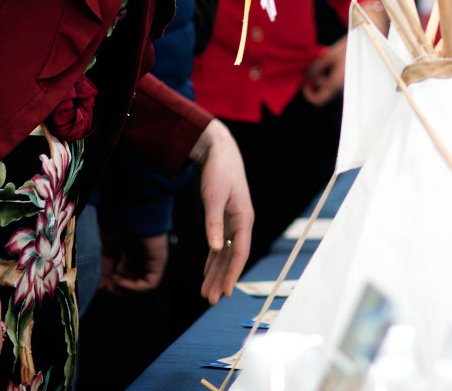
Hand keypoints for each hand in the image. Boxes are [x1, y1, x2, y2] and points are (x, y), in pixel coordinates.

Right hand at [99, 225, 167, 292]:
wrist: (133, 212)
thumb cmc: (120, 223)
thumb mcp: (107, 246)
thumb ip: (105, 266)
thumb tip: (101, 287)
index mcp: (130, 251)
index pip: (123, 273)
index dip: (113, 282)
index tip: (101, 284)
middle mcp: (141, 257)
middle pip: (132, 281)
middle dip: (119, 288)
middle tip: (108, 287)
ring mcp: (150, 260)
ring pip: (141, 284)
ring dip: (126, 289)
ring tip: (114, 283)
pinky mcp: (158, 262)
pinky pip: (150, 283)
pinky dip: (135, 288)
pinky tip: (121, 281)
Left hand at [189, 120, 252, 303]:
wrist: (220, 152)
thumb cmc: (219, 172)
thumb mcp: (214, 196)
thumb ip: (213, 222)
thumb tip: (215, 248)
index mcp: (244, 218)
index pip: (239, 252)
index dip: (233, 273)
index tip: (226, 292)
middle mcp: (241, 223)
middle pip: (232, 257)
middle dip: (222, 279)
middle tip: (211, 300)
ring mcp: (233, 222)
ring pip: (225, 253)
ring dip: (216, 273)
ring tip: (207, 293)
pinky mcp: (224, 219)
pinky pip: (220, 245)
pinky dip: (213, 260)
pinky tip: (207, 272)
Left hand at [302, 39, 346, 105]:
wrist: (369, 44)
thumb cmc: (350, 49)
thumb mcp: (329, 55)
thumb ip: (316, 66)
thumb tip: (306, 75)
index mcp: (335, 84)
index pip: (318, 100)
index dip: (307, 94)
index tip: (304, 82)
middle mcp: (340, 87)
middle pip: (321, 92)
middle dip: (314, 80)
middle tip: (312, 66)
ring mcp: (344, 84)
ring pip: (327, 86)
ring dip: (322, 75)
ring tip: (323, 59)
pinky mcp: (347, 79)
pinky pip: (334, 81)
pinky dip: (328, 74)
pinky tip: (331, 61)